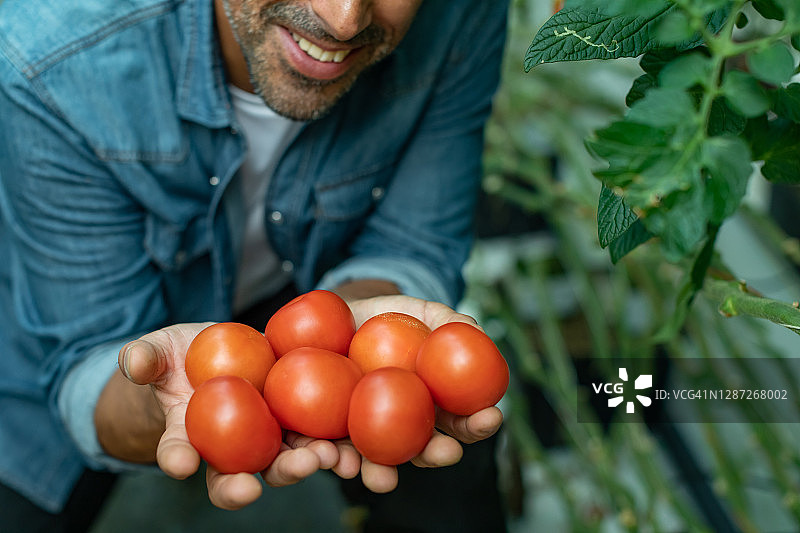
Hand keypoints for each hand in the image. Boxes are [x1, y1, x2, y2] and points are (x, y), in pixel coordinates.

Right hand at [118, 323, 358, 509]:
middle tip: (292, 468)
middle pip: (250, 471)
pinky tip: (356, 436)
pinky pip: (321, 431)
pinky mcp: (299, 417)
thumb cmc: (177, 358)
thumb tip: (133, 360)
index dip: (179, 458)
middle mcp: (233, 447)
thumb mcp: (156, 352)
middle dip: (272, 474)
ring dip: (314, 461)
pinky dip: (340, 438)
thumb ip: (143, 357)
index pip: (180, 453)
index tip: (182, 462)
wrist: (216, 352)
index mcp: (190, 436)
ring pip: (292, 457)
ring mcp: (269, 435)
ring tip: (332, 457)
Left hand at [343, 294, 504, 492]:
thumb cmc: (390, 317)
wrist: (340, 318)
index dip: (481, 422)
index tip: (491, 416)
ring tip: (382, 479)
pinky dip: (337, 460)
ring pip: (381, 462)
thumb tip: (471, 328)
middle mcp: (408, 426)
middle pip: (427, 450)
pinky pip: (336, 450)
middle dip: (439, 456)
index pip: (464, 419)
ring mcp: (372, 432)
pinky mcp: (336, 432)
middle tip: (448, 453)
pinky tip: (336, 460)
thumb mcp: (421, 313)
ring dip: (383, 475)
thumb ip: (446, 320)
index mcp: (436, 404)